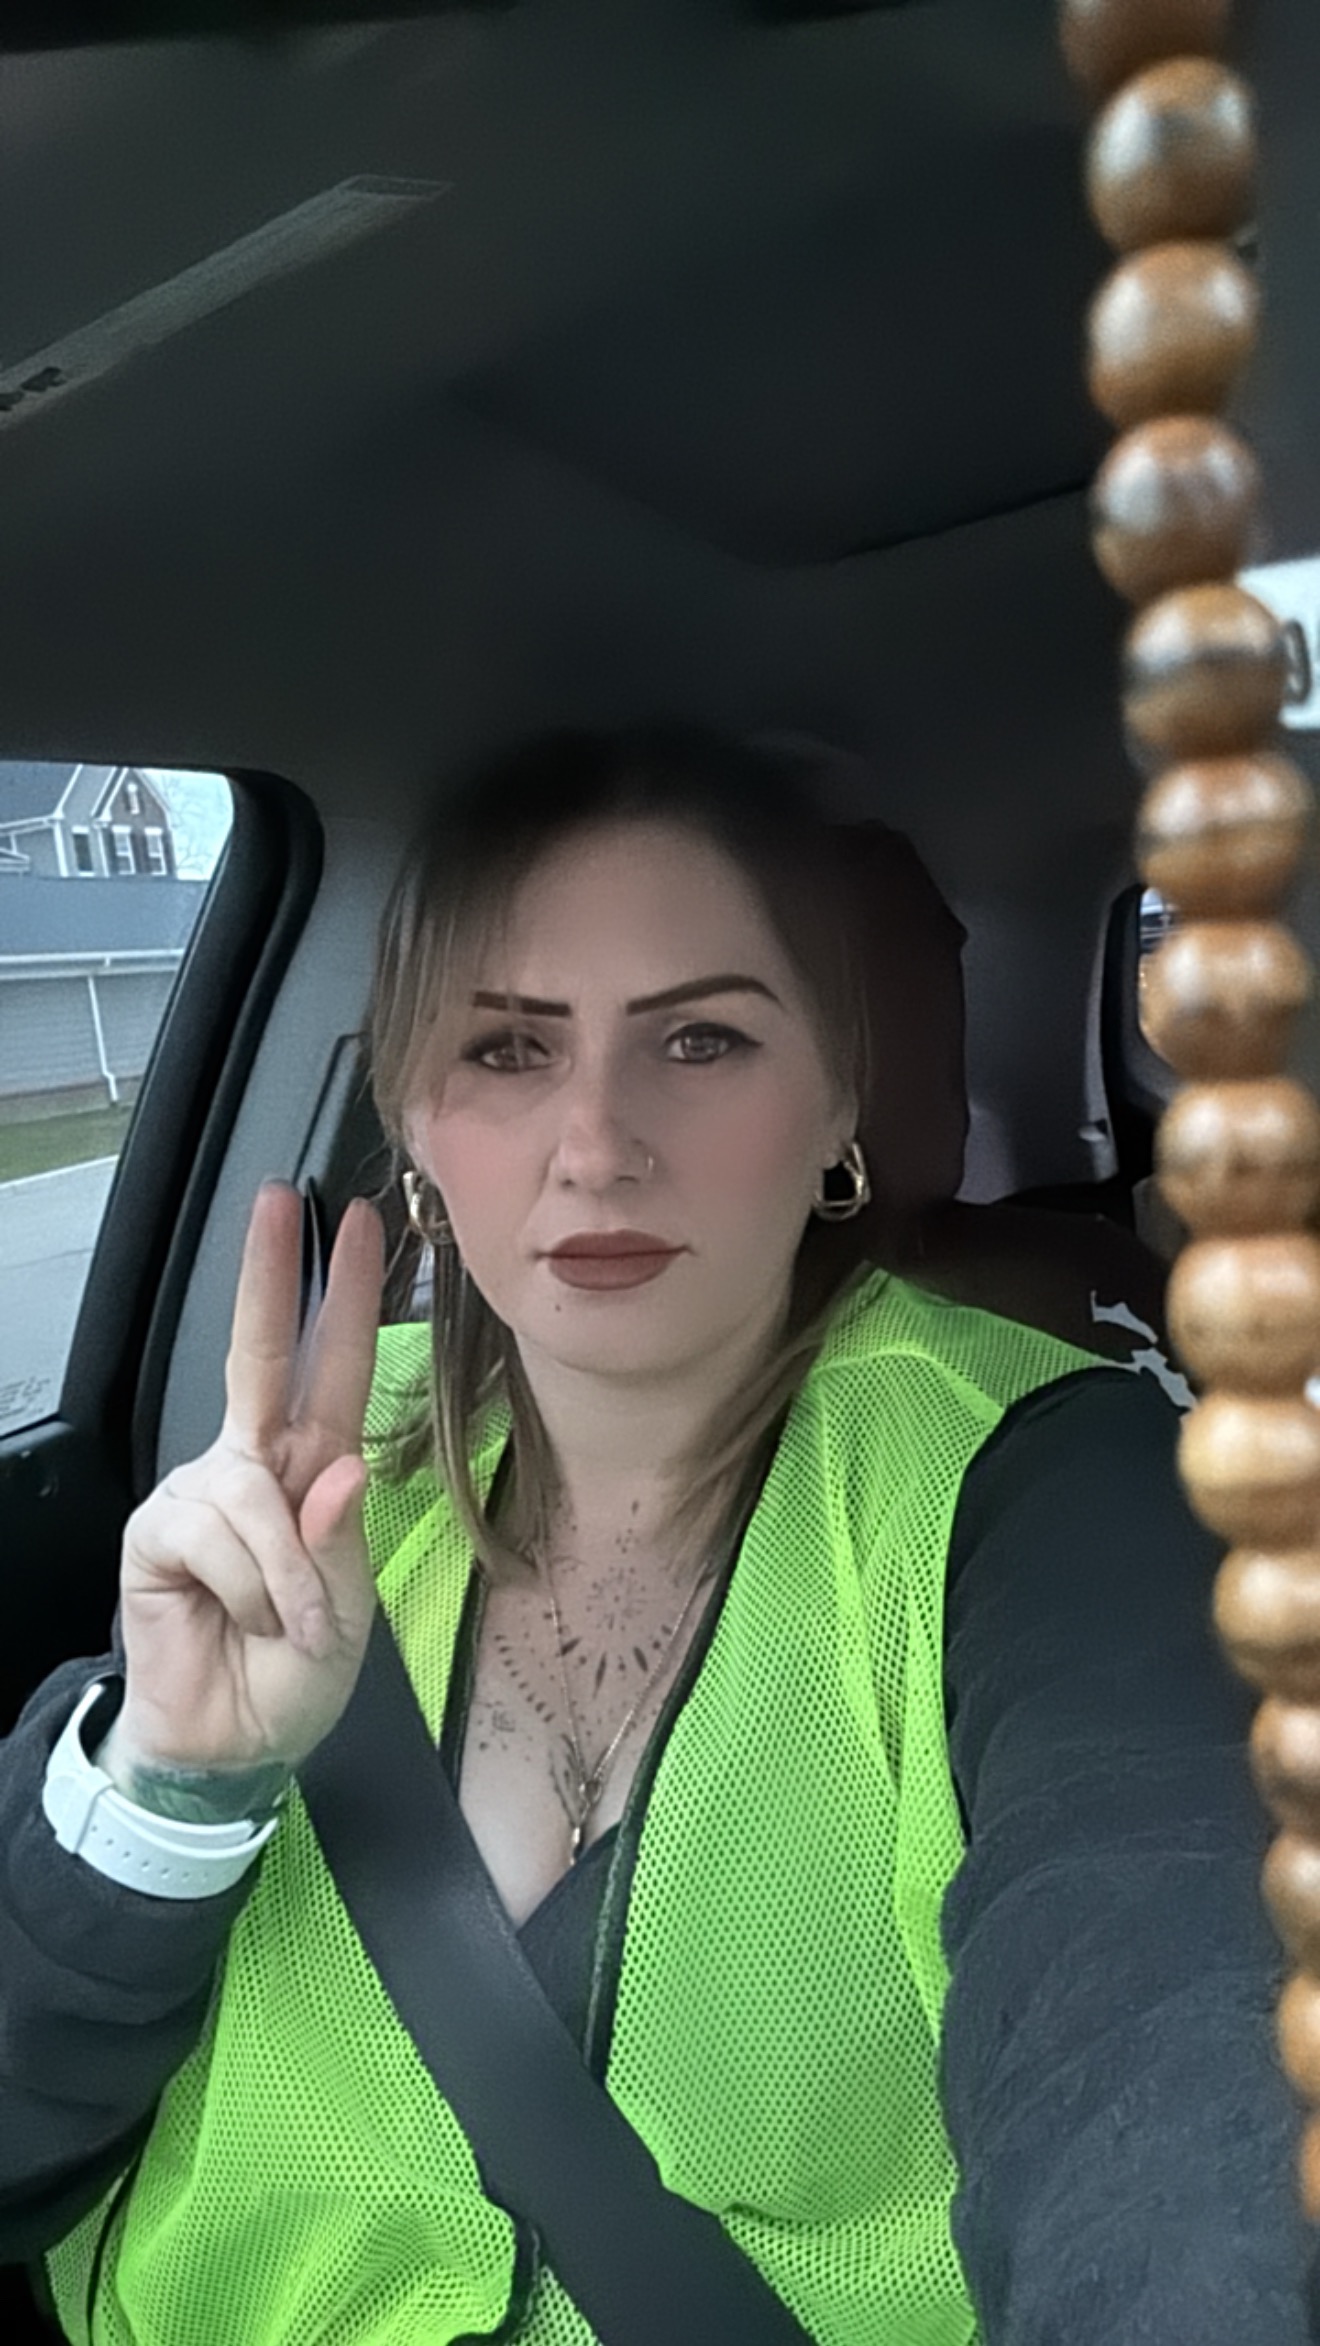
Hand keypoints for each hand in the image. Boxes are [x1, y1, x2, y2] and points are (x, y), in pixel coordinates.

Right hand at [112, 1183, 384, 1785]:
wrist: (232, 1745)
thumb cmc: (292, 1674)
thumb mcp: (345, 1615)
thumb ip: (339, 1542)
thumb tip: (338, 1468)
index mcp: (308, 1473)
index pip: (329, 1371)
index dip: (346, 1301)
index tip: (363, 1226)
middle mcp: (252, 1467)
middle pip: (259, 1355)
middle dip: (273, 1276)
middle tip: (283, 1200)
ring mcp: (199, 1494)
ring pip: (253, 1494)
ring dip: (286, 1575)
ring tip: (285, 1626)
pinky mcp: (157, 1530)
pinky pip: (219, 1536)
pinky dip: (252, 1588)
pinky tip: (240, 1619)